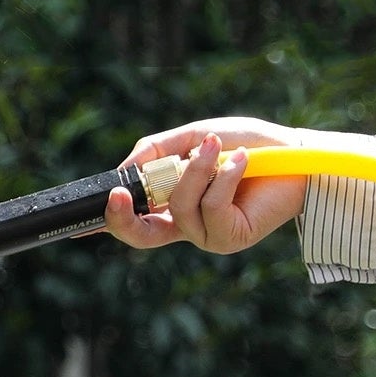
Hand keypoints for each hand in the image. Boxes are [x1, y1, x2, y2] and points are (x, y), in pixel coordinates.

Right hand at [103, 117, 308, 254]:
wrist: (298, 153)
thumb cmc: (247, 144)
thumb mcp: (192, 138)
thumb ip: (155, 151)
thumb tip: (122, 171)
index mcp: (171, 206)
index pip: (132, 221)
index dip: (105, 223)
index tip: (77, 225)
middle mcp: (185, 226)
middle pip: (140, 237)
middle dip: (123, 219)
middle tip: (118, 196)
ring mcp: (207, 235)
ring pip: (178, 210)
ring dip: (195, 173)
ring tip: (215, 147)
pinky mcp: (231, 238)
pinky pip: (211, 209)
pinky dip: (223, 179)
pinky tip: (242, 161)